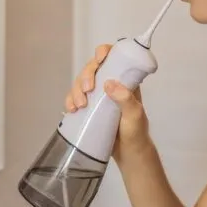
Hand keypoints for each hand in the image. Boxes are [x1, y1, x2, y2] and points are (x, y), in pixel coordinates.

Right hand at [65, 43, 151, 161]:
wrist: (128, 153)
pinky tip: (71, 110)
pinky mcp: (89, 108)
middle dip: (86, 76)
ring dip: (76, 90)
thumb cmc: (136, 132)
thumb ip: (126, 99)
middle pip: (93, 68)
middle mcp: (110, 84)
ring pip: (81, 82)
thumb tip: (109, 83)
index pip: (114, 57)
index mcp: (125, 80)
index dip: (104, 53)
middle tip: (87, 91)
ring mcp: (98, 96)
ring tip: (79, 106)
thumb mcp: (135, 115)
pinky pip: (75, 98)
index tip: (99, 60)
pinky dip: (70, 101)